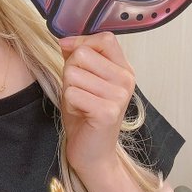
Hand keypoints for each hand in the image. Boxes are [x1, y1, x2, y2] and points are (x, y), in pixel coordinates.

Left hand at [59, 31, 135, 182]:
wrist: (93, 152)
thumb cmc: (86, 114)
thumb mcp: (83, 79)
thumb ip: (77, 56)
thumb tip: (65, 40)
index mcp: (124, 69)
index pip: (105, 38)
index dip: (82, 42)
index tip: (70, 53)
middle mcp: (126, 80)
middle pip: (82, 55)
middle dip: (70, 71)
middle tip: (79, 91)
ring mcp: (119, 96)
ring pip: (73, 74)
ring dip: (69, 90)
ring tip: (81, 104)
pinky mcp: (107, 112)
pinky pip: (72, 92)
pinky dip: (69, 103)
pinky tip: (81, 113)